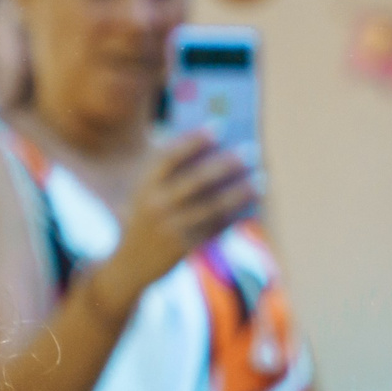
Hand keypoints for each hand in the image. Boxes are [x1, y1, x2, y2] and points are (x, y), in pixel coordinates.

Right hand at [103, 129, 258, 305]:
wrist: (130, 263)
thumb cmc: (148, 217)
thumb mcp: (148, 193)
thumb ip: (173, 173)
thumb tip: (217, 151)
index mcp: (146, 184)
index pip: (170, 156)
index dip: (194, 140)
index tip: (219, 127)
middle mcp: (157, 204)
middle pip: (198, 179)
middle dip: (227, 163)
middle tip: (250, 151)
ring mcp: (171, 227)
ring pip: (214, 206)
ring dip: (241, 191)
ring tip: (261, 180)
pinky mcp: (185, 247)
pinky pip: (217, 227)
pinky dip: (236, 215)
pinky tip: (253, 204)